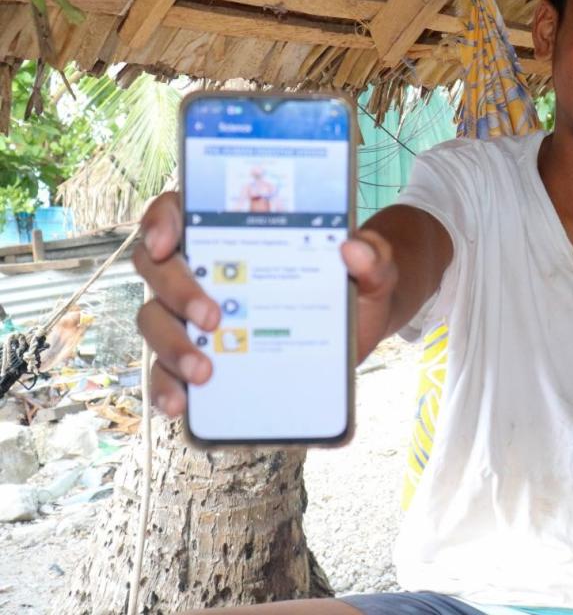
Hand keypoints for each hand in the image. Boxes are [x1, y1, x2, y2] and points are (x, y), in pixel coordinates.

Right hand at [134, 193, 397, 416]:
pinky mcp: (200, 356)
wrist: (362, 326)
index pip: (177, 210)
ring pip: (155, 321)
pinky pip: (166, 372)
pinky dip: (166, 388)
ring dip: (171, 346)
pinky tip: (180, 404)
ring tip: (204, 372)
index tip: (168, 243)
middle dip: (178, 292)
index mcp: (232, 230)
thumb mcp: (374, 268)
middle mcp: (203, 267)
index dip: (160, 221)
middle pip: (158, 268)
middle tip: (214, 318)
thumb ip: (374, 255)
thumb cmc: (357, 282)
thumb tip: (354, 250)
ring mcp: (193, 313)